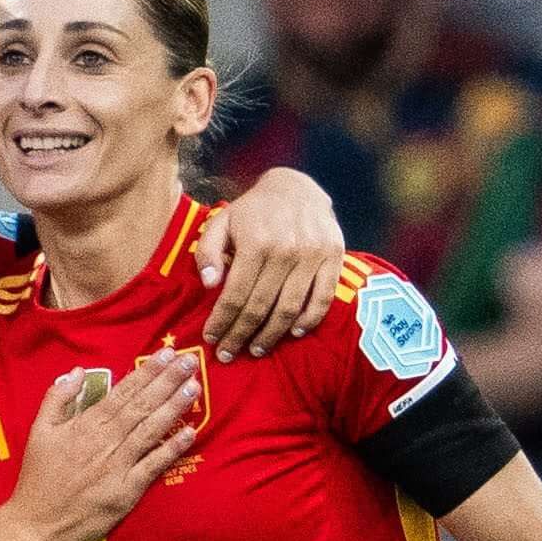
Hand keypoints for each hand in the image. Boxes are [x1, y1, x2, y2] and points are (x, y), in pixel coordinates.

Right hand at [8, 347, 202, 540]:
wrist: (36, 523)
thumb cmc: (38, 477)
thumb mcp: (39, 431)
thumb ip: (58, 398)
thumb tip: (77, 371)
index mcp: (86, 425)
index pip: (123, 391)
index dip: (147, 372)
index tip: (167, 354)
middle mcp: (105, 441)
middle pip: (141, 406)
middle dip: (167, 382)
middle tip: (190, 361)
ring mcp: (118, 466)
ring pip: (150, 430)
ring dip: (174, 408)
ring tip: (194, 387)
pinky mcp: (126, 491)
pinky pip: (153, 466)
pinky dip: (171, 449)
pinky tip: (189, 432)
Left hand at [195, 170, 346, 358]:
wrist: (296, 187)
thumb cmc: (253, 210)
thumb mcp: (221, 221)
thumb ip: (208, 251)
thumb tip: (209, 285)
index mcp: (256, 243)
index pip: (235, 295)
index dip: (221, 321)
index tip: (211, 338)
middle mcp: (286, 251)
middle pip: (260, 307)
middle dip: (241, 335)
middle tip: (228, 353)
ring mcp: (313, 255)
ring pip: (289, 309)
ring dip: (271, 335)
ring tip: (256, 349)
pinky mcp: (334, 257)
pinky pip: (322, 298)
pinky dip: (309, 320)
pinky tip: (293, 333)